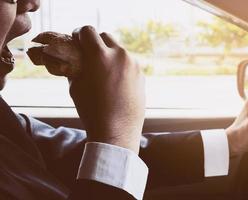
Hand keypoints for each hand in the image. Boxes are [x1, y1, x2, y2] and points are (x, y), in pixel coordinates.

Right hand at [69, 26, 144, 153]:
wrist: (117, 131)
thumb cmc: (92, 111)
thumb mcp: (76, 86)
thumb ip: (76, 66)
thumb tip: (74, 57)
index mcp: (100, 56)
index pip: (88, 30)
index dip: (79, 34)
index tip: (76, 41)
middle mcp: (120, 55)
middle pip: (105, 36)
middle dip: (95, 42)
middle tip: (89, 54)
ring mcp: (133, 64)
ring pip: (119, 49)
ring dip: (109, 53)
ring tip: (103, 70)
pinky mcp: (141, 74)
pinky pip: (128, 63)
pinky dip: (120, 65)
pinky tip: (115, 81)